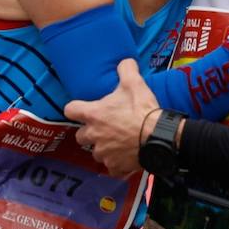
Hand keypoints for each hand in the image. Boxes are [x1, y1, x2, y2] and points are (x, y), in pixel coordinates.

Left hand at [65, 59, 159, 176]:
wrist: (159, 136)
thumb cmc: (142, 110)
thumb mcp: (135, 84)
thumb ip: (126, 70)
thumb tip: (125, 61)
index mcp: (94, 114)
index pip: (70, 110)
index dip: (75, 109)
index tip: (81, 110)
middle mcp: (93, 135)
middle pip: (80, 136)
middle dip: (89, 133)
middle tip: (105, 128)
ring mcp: (103, 153)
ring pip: (96, 152)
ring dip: (103, 148)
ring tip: (118, 143)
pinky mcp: (114, 166)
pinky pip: (111, 167)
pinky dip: (116, 164)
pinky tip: (126, 158)